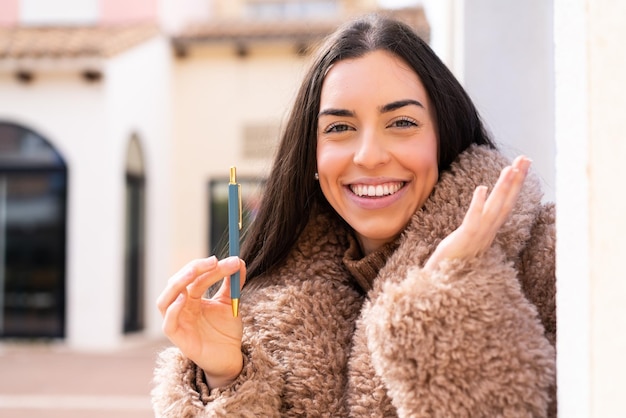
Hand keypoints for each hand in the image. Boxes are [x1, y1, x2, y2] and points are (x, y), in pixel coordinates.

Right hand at [156, 255, 245, 387]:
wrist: (230, 357)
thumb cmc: (226, 331)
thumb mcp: (231, 303)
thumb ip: (233, 284)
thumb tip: (240, 261)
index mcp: (192, 297)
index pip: (196, 276)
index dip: (210, 266)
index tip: (231, 260)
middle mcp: (181, 307)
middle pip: (178, 282)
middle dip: (194, 269)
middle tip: (214, 261)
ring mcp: (177, 322)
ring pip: (165, 300)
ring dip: (177, 284)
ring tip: (193, 273)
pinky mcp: (177, 338)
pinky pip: (168, 323)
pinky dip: (172, 310)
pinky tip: (184, 299)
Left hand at [424, 156, 530, 270]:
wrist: (442, 284)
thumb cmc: (452, 264)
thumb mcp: (466, 242)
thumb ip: (475, 228)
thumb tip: (480, 216)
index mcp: (488, 232)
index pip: (506, 205)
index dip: (515, 186)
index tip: (523, 166)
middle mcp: (487, 233)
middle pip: (506, 203)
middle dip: (516, 180)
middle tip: (525, 159)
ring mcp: (478, 237)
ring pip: (495, 209)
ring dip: (503, 188)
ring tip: (510, 168)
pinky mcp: (464, 240)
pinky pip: (473, 220)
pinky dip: (478, 204)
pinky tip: (481, 188)